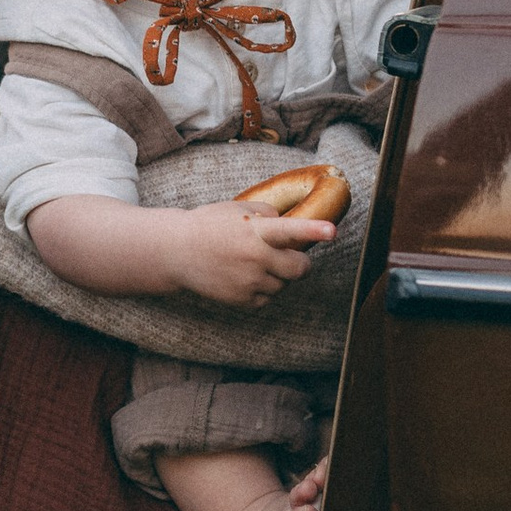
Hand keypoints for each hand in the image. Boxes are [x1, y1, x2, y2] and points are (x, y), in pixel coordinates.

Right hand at [169, 195, 334, 309]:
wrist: (177, 251)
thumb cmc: (210, 225)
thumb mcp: (238, 209)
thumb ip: (268, 215)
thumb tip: (290, 225)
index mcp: (257, 231)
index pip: (291, 230)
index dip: (314, 231)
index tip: (332, 231)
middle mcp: (256, 257)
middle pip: (300, 269)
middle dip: (300, 264)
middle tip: (289, 257)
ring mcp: (250, 282)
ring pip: (284, 285)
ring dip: (277, 276)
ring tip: (251, 264)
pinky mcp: (243, 301)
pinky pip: (268, 298)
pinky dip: (262, 290)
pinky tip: (242, 276)